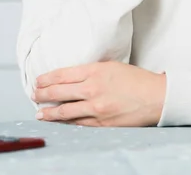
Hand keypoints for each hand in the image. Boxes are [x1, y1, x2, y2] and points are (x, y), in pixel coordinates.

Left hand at [32, 61, 165, 126]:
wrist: (155, 97)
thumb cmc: (137, 79)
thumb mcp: (113, 66)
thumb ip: (92, 71)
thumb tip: (72, 78)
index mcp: (96, 71)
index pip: (63, 75)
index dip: (47, 78)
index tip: (38, 80)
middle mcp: (93, 89)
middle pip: (59, 92)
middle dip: (43, 94)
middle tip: (35, 94)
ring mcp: (96, 108)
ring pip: (64, 111)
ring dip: (49, 112)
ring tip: (40, 112)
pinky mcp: (101, 123)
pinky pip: (78, 124)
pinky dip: (66, 122)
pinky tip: (59, 122)